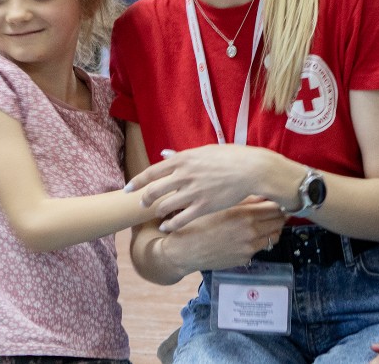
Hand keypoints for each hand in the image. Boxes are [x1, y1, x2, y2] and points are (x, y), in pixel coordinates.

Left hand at [126, 144, 281, 231]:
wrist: (252, 169)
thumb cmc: (230, 157)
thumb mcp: (204, 151)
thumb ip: (182, 155)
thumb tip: (164, 154)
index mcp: (183, 159)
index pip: (151, 172)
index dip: (136, 182)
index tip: (127, 189)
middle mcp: (184, 176)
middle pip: (154, 191)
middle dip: (144, 199)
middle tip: (142, 204)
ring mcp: (193, 192)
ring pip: (165, 206)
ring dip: (158, 212)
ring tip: (158, 214)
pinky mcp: (203, 207)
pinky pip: (180, 219)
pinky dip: (169, 225)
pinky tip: (166, 228)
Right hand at [158, 198, 285, 272]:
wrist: (184, 250)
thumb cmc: (198, 223)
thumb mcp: (220, 205)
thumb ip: (245, 200)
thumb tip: (264, 195)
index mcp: (244, 215)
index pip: (275, 207)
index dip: (279, 203)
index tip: (278, 200)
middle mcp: (250, 232)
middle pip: (279, 221)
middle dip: (279, 215)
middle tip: (276, 209)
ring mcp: (249, 247)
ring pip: (274, 236)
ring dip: (273, 228)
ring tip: (265, 222)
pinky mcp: (245, 258)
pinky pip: (261, 247)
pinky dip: (261, 240)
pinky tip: (251, 234)